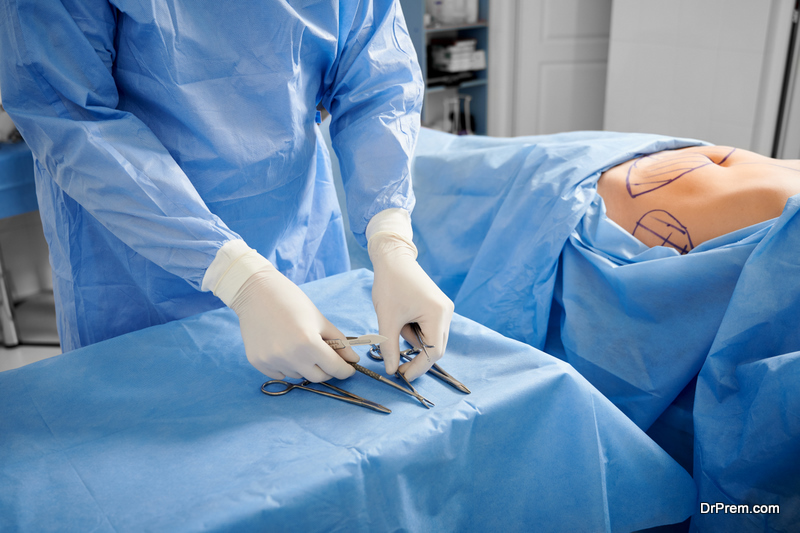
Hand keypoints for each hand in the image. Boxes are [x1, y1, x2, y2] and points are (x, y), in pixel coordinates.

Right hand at [229, 265, 358, 381]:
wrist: (256, 292)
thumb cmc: (291, 301)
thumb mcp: (319, 320)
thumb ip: (339, 342)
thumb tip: (353, 359)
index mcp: (308, 343)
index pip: (334, 368)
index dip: (345, 370)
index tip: (348, 369)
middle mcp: (290, 356)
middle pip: (318, 377)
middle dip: (327, 369)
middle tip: (326, 357)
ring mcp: (272, 361)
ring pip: (298, 375)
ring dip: (305, 366)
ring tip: (299, 345)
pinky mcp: (258, 362)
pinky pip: (280, 374)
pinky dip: (287, 366)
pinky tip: (283, 348)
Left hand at [370, 232, 453, 380]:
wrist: (393, 258)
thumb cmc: (390, 285)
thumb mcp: (387, 320)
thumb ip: (390, 348)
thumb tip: (391, 371)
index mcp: (438, 314)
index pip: (434, 352)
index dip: (418, 367)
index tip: (402, 375)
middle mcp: (447, 312)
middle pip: (436, 347)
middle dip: (415, 355)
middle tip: (396, 364)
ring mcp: (444, 308)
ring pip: (430, 337)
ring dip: (412, 337)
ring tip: (395, 320)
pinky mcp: (438, 306)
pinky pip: (428, 327)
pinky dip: (414, 329)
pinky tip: (402, 315)